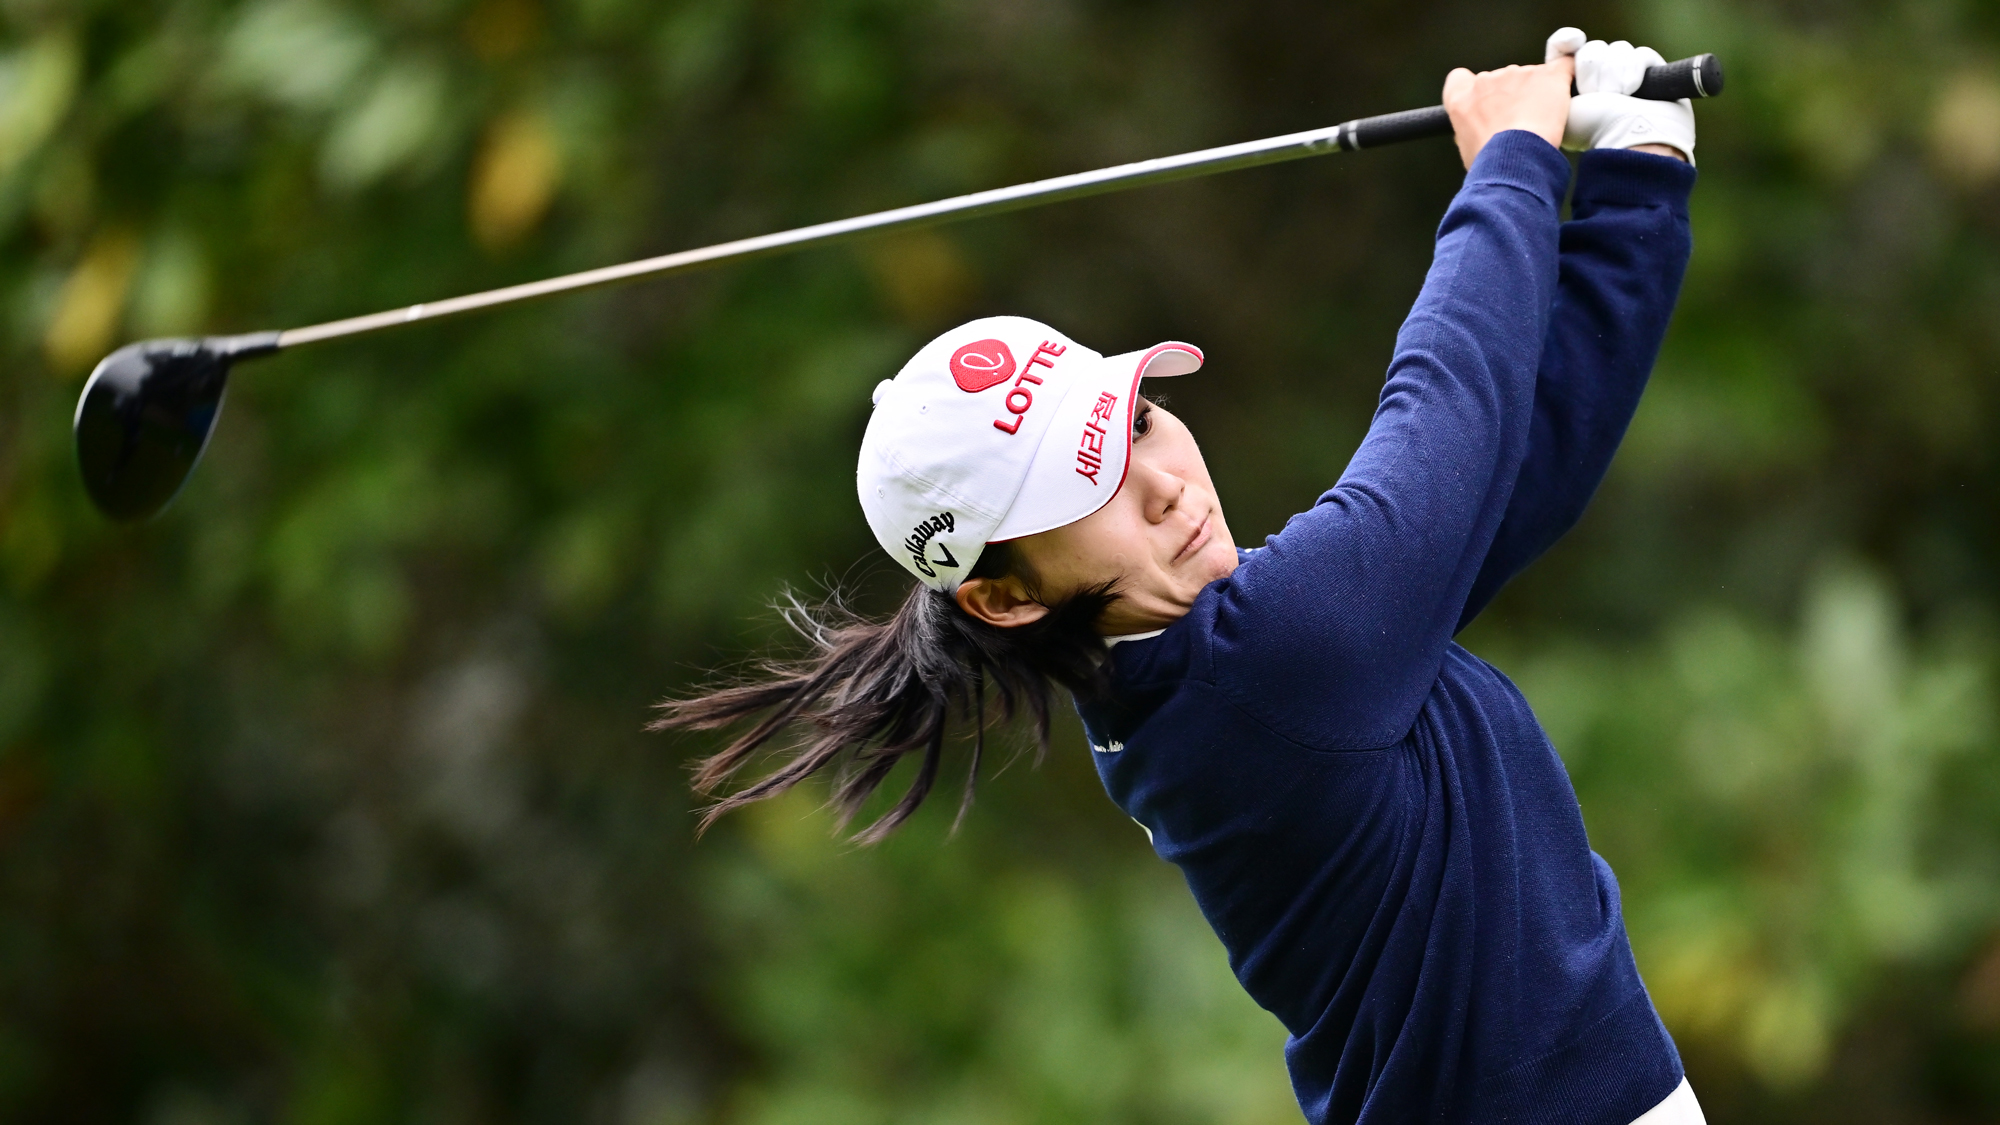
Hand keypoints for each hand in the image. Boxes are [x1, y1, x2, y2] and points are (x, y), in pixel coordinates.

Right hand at [1442, 54, 1574, 170]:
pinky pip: (1564, 66)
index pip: (1460, 78)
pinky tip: (1570, 87)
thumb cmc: (1490, 161)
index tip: (1484, 102)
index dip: (1474, 89)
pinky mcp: (1548, 75)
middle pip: (1500, 79)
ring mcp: (1518, 74)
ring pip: (1530, 77)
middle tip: (1520, 122)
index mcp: (1462, 97)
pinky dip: (1567, 75)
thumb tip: (1480, 133)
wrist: (1516, 157)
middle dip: (1511, 95)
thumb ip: (1471, 131)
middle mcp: (1486, 80)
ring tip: (1543, 121)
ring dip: (1536, 93)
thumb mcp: (1467, 149)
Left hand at [1548, 30, 1695, 162]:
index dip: (1566, 42)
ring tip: (1617, 95)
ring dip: (1613, 73)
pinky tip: (1631, 89)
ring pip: (1617, 49)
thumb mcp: (1560, 104)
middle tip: (1595, 93)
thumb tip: (1564, 54)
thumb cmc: (1591, 126)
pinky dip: (1635, 70)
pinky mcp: (1651, 71)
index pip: (1565, 47)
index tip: (1572, 41)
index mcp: (1572, 85)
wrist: (1628, 135)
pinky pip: (1640, 54)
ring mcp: (1626, 74)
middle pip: (1593, 48)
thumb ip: (1553, 76)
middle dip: (1592, 69)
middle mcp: (1599, 77)